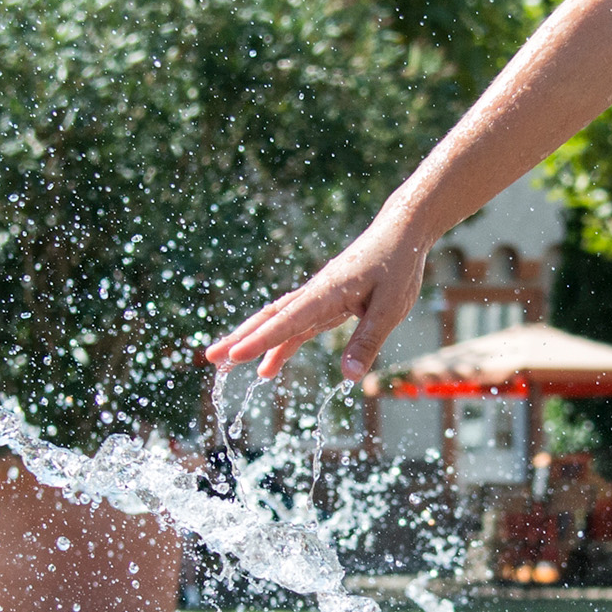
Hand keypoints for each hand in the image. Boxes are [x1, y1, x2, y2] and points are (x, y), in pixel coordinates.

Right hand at [206, 219, 428, 379]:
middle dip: (239, 339)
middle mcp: (315, 293)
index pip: (288, 320)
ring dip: (252, 342)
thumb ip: (368, 342)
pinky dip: (279, 344)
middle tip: (211, 358)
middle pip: (270, 318)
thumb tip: (348, 378)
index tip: (234, 356)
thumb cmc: (398, 266)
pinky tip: (269, 366)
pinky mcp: (325, 302)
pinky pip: (295, 326)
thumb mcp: (391, 308)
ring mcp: (317, 297)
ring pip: (277, 321)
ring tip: (225, 366)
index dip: (261, 340)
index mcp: (327, 292)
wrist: (401, 232)